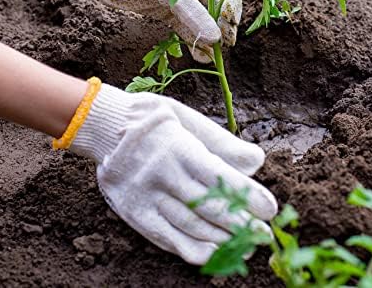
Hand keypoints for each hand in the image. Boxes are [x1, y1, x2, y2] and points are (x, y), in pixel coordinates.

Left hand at [70, 0, 241, 61]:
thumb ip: (191, 12)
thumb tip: (215, 38)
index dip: (230, 9)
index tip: (229, 31)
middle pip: (213, 6)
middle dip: (218, 28)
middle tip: (220, 50)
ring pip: (199, 19)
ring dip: (205, 38)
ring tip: (210, 58)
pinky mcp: (165, 8)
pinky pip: (183, 26)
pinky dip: (190, 40)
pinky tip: (198, 55)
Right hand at [71, 84, 277, 264]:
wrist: (101, 124)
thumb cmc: (149, 118)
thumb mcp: (183, 116)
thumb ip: (219, 140)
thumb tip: (256, 161)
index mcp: (176, 146)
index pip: (217, 176)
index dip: (246, 195)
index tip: (270, 209)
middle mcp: (161, 174)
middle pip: (207, 206)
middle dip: (240, 223)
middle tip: (264, 235)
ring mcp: (145, 195)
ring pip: (188, 225)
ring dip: (221, 239)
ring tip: (246, 246)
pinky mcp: (132, 211)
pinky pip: (164, 236)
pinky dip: (190, 249)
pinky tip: (212, 255)